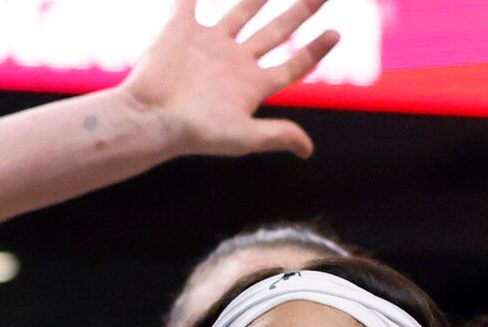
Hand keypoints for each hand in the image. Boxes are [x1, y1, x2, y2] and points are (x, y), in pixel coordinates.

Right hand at [125, 0, 338, 159]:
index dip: (314, 50)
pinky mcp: (182, 27)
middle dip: (299, 12)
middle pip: (276, 32)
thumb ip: (276, 135)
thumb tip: (308, 150)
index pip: (292, 64)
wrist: (151, 117)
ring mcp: (210, 44)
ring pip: (242, 11)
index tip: (336, 33)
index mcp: (251, 85)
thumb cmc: (195, 133)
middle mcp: (234, 62)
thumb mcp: (243, 137)